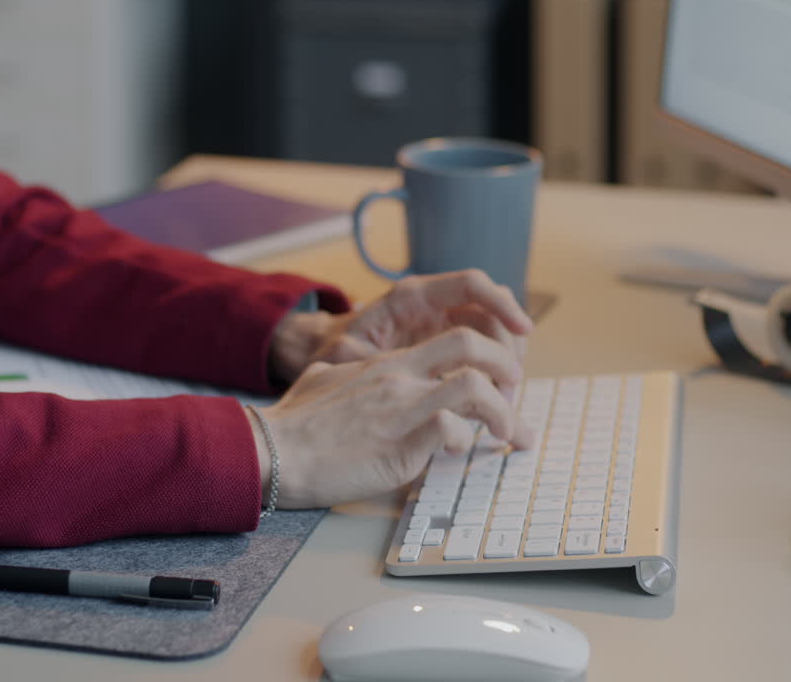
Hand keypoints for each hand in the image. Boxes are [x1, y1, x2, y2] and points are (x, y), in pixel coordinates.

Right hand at [249, 325, 535, 509]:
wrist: (273, 450)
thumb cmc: (293, 424)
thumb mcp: (324, 382)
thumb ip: (350, 376)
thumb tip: (356, 381)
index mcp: (387, 362)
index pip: (452, 336)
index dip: (486, 351)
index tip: (501, 376)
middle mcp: (401, 376)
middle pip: (473, 344)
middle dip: (507, 367)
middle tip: (517, 394)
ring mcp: (403, 406)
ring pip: (475, 386)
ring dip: (504, 412)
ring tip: (511, 434)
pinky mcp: (401, 441)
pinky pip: (452, 429)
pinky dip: (466, 441)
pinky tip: (461, 454)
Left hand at [270, 270, 532, 389]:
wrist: (329, 353)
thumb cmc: (336, 352)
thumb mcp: (347, 356)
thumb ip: (373, 360)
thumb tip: (405, 374)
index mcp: (412, 297)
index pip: (471, 285)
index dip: (502, 304)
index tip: (525, 330)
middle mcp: (434, 303)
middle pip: (492, 309)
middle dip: (509, 345)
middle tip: (510, 386)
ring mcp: (445, 322)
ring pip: (495, 330)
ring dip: (507, 360)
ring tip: (503, 398)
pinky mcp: (450, 343)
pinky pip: (486, 349)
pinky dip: (495, 370)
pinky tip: (493, 398)